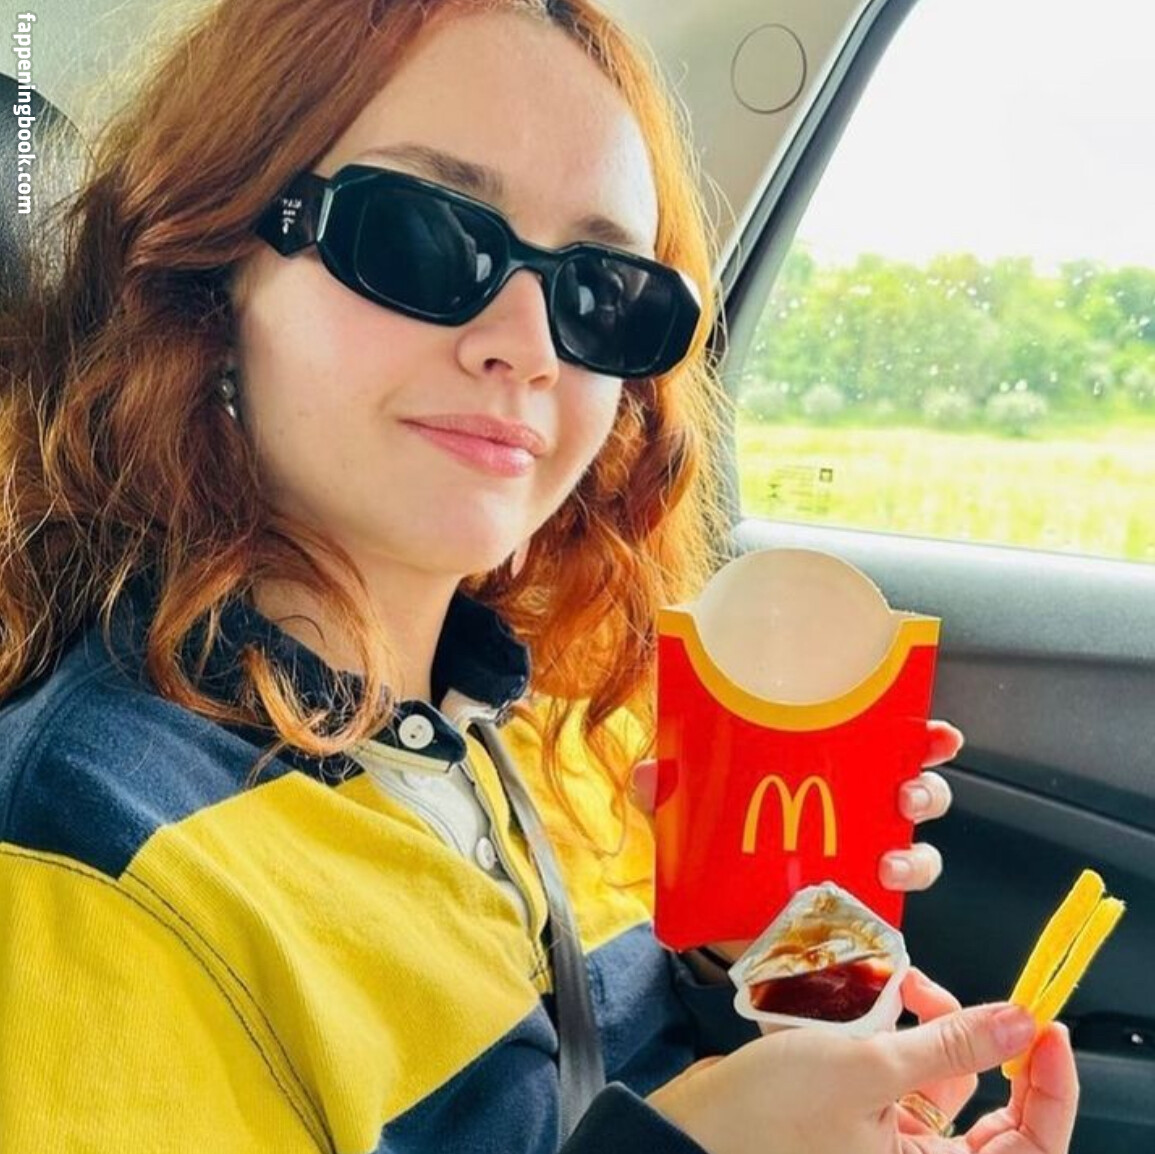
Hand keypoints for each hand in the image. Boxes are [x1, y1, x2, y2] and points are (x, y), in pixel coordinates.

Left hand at [630, 719, 963, 961]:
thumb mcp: (689, 815)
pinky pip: (896, 909)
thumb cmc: (718, 851)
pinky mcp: (859, 912)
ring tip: (891, 861)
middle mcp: (856, 814)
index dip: (919, 735)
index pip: (882, 745)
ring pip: (916, 849)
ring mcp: (861, 863)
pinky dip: (897, 907)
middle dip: (926, 788)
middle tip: (907, 794)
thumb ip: (669, 793)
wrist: (717, 930)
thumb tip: (649, 774)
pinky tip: (883, 901)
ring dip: (916, 852)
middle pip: (914, 791)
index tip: (936, 732)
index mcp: (828, 776)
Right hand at [646, 999, 1078, 1153]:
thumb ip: (949, 1046)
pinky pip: (900, 1074)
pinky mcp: (862, 1118)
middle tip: (970, 1001)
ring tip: (903, 985)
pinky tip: (873, 998)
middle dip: (980, 1046)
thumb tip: (1020, 1023)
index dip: (1050, 1089)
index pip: (1030, 1144)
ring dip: (932, 1027)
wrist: (694, 1126)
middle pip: (991, 1113)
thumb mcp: (865, 1069)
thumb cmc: (769, 1115)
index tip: (1044, 1027)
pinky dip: (895, 1033)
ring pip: (942, 1083)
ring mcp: (889, 1144)